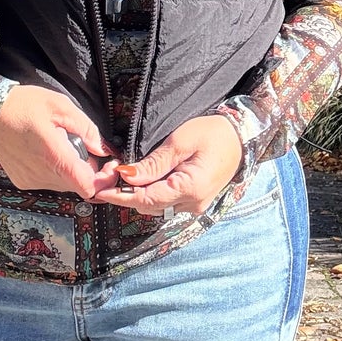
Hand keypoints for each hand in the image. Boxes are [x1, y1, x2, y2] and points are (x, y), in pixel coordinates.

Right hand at [0, 85, 121, 198]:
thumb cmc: (25, 105)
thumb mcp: (61, 106)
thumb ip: (87, 128)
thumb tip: (102, 149)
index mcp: (54, 156)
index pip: (87, 186)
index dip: (103, 180)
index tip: (108, 166)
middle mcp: (42, 174)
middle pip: (78, 185)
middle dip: (89, 171)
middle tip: (86, 147)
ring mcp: (30, 180)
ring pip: (64, 184)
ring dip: (71, 170)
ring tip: (63, 146)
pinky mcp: (22, 181)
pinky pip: (48, 182)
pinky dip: (54, 171)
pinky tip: (46, 152)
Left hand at [91, 115, 242, 216]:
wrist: (241, 137)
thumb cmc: (213, 134)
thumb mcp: (179, 142)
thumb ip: (152, 164)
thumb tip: (126, 177)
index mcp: (190, 189)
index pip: (146, 199)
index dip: (120, 196)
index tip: (100, 191)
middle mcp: (193, 204)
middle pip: (149, 206)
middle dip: (127, 194)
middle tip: (108, 176)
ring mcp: (195, 205)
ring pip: (157, 206)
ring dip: (138, 194)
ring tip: (123, 175)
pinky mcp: (195, 201)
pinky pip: (167, 202)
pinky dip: (152, 193)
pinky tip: (143, 179)